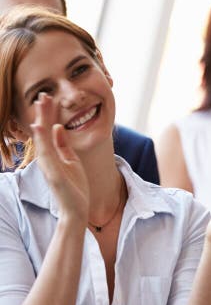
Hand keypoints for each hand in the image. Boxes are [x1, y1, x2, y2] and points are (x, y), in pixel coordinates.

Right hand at [29, 94, 88, 223]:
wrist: (77, 210)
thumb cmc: (74, 187)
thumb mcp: (72, 161)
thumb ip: (64, 145)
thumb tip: (59, 127)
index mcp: (53, 155)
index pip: (49, 131)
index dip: (49, 114)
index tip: (48, 98)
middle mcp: (48, 159)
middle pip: (43, 132)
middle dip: (43, 113)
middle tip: (43, 94)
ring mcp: (49, 167)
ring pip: (43, 140)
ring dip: (41, 122)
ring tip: (40, 105)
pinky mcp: (54, 175)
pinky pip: (47, 155)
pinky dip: (43, 141)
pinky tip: (41, 128)